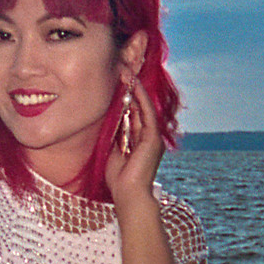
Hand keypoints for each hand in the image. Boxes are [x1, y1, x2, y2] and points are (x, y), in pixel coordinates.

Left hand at [105, 78, 162, 204]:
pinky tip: (132, 85)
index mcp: (139, 139)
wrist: (129, 195)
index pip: (133, 112)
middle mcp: (148, 135)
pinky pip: (147, 113)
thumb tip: (110, 118)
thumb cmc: (119, 179)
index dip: (125, 96)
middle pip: (139, 106)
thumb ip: (115, 135)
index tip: (116, 80)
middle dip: (130, 87)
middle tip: (121, 68)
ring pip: (144, 106)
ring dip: (134, 88)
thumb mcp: (113, 151)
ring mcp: (152, 136)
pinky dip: (140, 98)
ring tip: (126, 71)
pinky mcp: (153, 138)